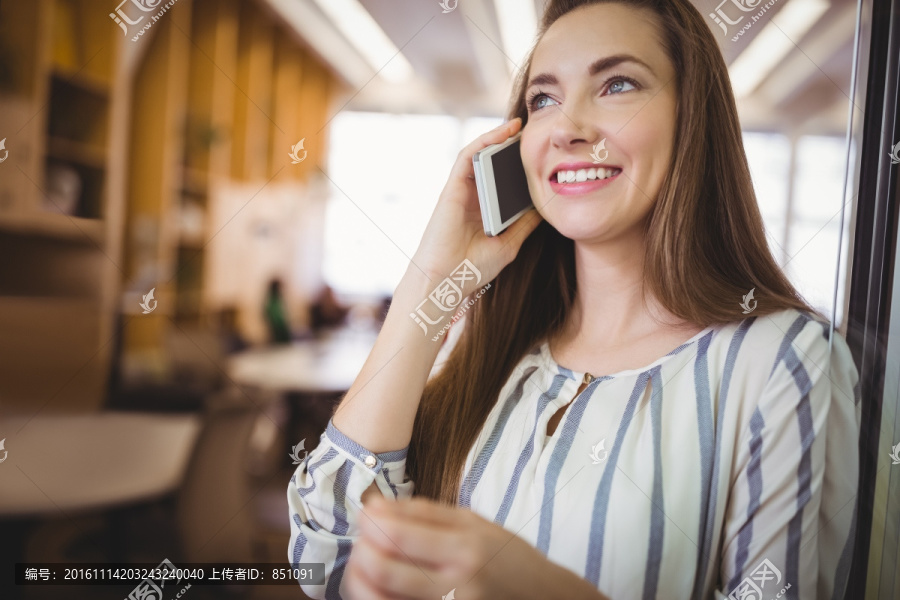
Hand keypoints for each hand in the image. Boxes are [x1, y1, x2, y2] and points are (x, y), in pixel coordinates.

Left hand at [344, 495, 603, 599]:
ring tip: (368, 561)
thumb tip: (375, 504)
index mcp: (464, 549)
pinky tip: (383, 583)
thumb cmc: (509, 557)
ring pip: (380, 598)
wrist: (544, 599)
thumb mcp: (474, 522)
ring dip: (361, 578)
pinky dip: (379, 596)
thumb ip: (424, 512)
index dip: (370, 522)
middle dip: (360, 550)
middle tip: (363, 539)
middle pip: (382, 569)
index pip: (398, 535)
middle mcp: (455, 586)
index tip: (365, 513)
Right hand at [409, 117, 542, 296]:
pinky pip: (469, 156)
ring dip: (498, 138)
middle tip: (534, 135)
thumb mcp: (509, 244)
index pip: (502, 182)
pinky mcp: (453, 187)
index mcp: (484, 211)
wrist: (447, 281)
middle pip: (492, 165)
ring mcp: (461, 191)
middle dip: (510, 148)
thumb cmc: (473, 269)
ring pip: (480, 156)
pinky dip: (485, 141)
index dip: (518, 167)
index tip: (542, 156)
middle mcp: (472, 198)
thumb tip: (544, 208)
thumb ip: (524, 225)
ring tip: (521, 126)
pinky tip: (504, 132)